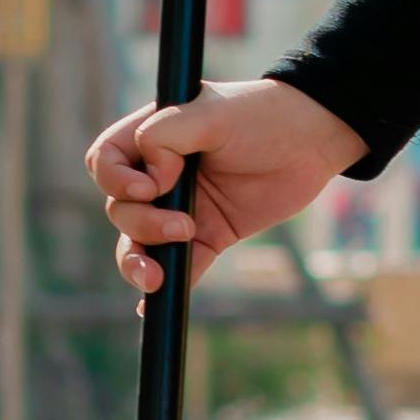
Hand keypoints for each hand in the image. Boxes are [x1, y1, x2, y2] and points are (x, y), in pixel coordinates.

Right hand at [87, 73, 360, 299]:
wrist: (315, 140)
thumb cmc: (263, 114)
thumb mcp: (212, 113)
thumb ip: (167, 135)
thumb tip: (151, 181)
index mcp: (151, 137)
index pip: (105, 161)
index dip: (116, 180)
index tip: (153, 186)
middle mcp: (160, 174)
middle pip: (119, 209)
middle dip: (141, 224)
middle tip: (183, 225)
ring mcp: (182, 207)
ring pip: (139, 242)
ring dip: (139, 261)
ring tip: (156, 278)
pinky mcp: (209, 235)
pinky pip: (180, 265)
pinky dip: (168, 284)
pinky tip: (151, 307)